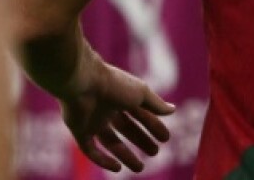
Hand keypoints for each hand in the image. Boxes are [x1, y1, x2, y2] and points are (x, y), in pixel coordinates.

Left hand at [61, 56, 174, 172]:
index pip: (141, 115)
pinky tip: (117, 168)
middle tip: (155, 153)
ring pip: (111, 142)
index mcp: (123, 97)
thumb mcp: (140, 94)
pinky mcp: (80, 131)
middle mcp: (108, 110)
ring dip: (125, 155)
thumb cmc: (115, 85)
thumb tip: (173, 110)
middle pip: (127, 129)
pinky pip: (91, 150)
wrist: (83, 84)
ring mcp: (94, 121)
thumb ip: (156, 104)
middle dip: (141, 141)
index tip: (166, 139)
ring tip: (140, 168)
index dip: (154, 127)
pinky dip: (103, 160)